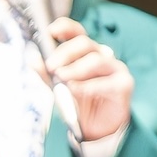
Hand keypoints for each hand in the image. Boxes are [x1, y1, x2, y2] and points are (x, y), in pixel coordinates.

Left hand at [42, 18, 133, 142]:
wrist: (94, 129)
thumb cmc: (75, 103)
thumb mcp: (56, 87)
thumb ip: (46, 74)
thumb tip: (33, 59)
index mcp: (84, 53)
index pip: (77, 33)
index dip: (65, 28)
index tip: (51, 31)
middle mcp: (101, 56)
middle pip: (84, 43)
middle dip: (65, 53)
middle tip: (51, 66)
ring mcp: (114, 69)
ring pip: (96, 60)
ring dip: (76, 69)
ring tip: (61, 78)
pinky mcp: (123, 84)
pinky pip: (107, 81)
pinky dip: (89, 86)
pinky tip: (76, 90)